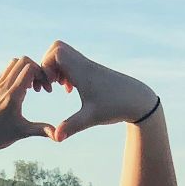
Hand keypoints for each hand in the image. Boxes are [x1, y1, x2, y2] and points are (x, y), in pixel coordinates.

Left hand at [0, 57, 50, 177]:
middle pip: (22, 61)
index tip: (46, 89)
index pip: (29, 68)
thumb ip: (42, 130)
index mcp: (12, 95)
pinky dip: (15, 76)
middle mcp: (2, 86)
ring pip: (12, 64)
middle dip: (35, 69)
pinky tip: (19, 92)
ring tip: (30, 88)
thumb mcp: (22, 133)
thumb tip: (59, 136)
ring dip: (25, 71)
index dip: (42, 74)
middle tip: (39, 86)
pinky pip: (5, 73)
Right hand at [39, 41, 157, 142]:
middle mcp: (84, 64)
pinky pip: (73, 62)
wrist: (139, 100)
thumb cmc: (116, 107)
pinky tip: (71, 89)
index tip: (51, 85)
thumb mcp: (91, 118)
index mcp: (82, 71)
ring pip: (65, 54)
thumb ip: (71, 126)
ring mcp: (89, 66)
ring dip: (57, 68)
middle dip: (47, 64)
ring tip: (60, 87)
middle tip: (51, 83)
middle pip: (57, 47)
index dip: (46, 66)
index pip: (56, 52)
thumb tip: (55, 137)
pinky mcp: (93, 71)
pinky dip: (66, 71)